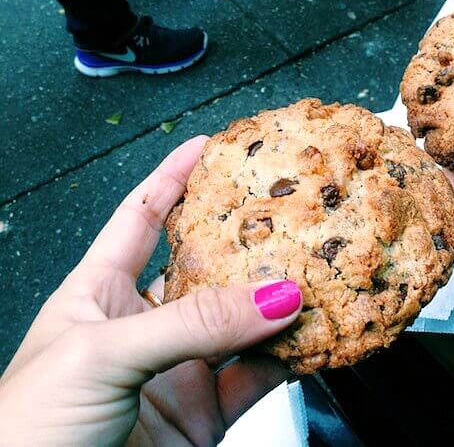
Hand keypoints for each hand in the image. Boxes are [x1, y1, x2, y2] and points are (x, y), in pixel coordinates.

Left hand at [0, 137, 302, 446]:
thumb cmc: (25, 432)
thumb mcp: (102, 354)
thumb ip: (189, 323)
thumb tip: (269, 295)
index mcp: (99, 293)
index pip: (141, 217)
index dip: (173, 179)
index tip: (209, 149)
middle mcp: (143, 326)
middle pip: (205, 268)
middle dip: (245, 241)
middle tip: (286, 216)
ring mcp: (176, 370)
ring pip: (240, 325)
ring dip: (276, 305)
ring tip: (311, 278)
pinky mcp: (203, 414)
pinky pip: (257, 377)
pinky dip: (288, 359)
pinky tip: (308, 340)